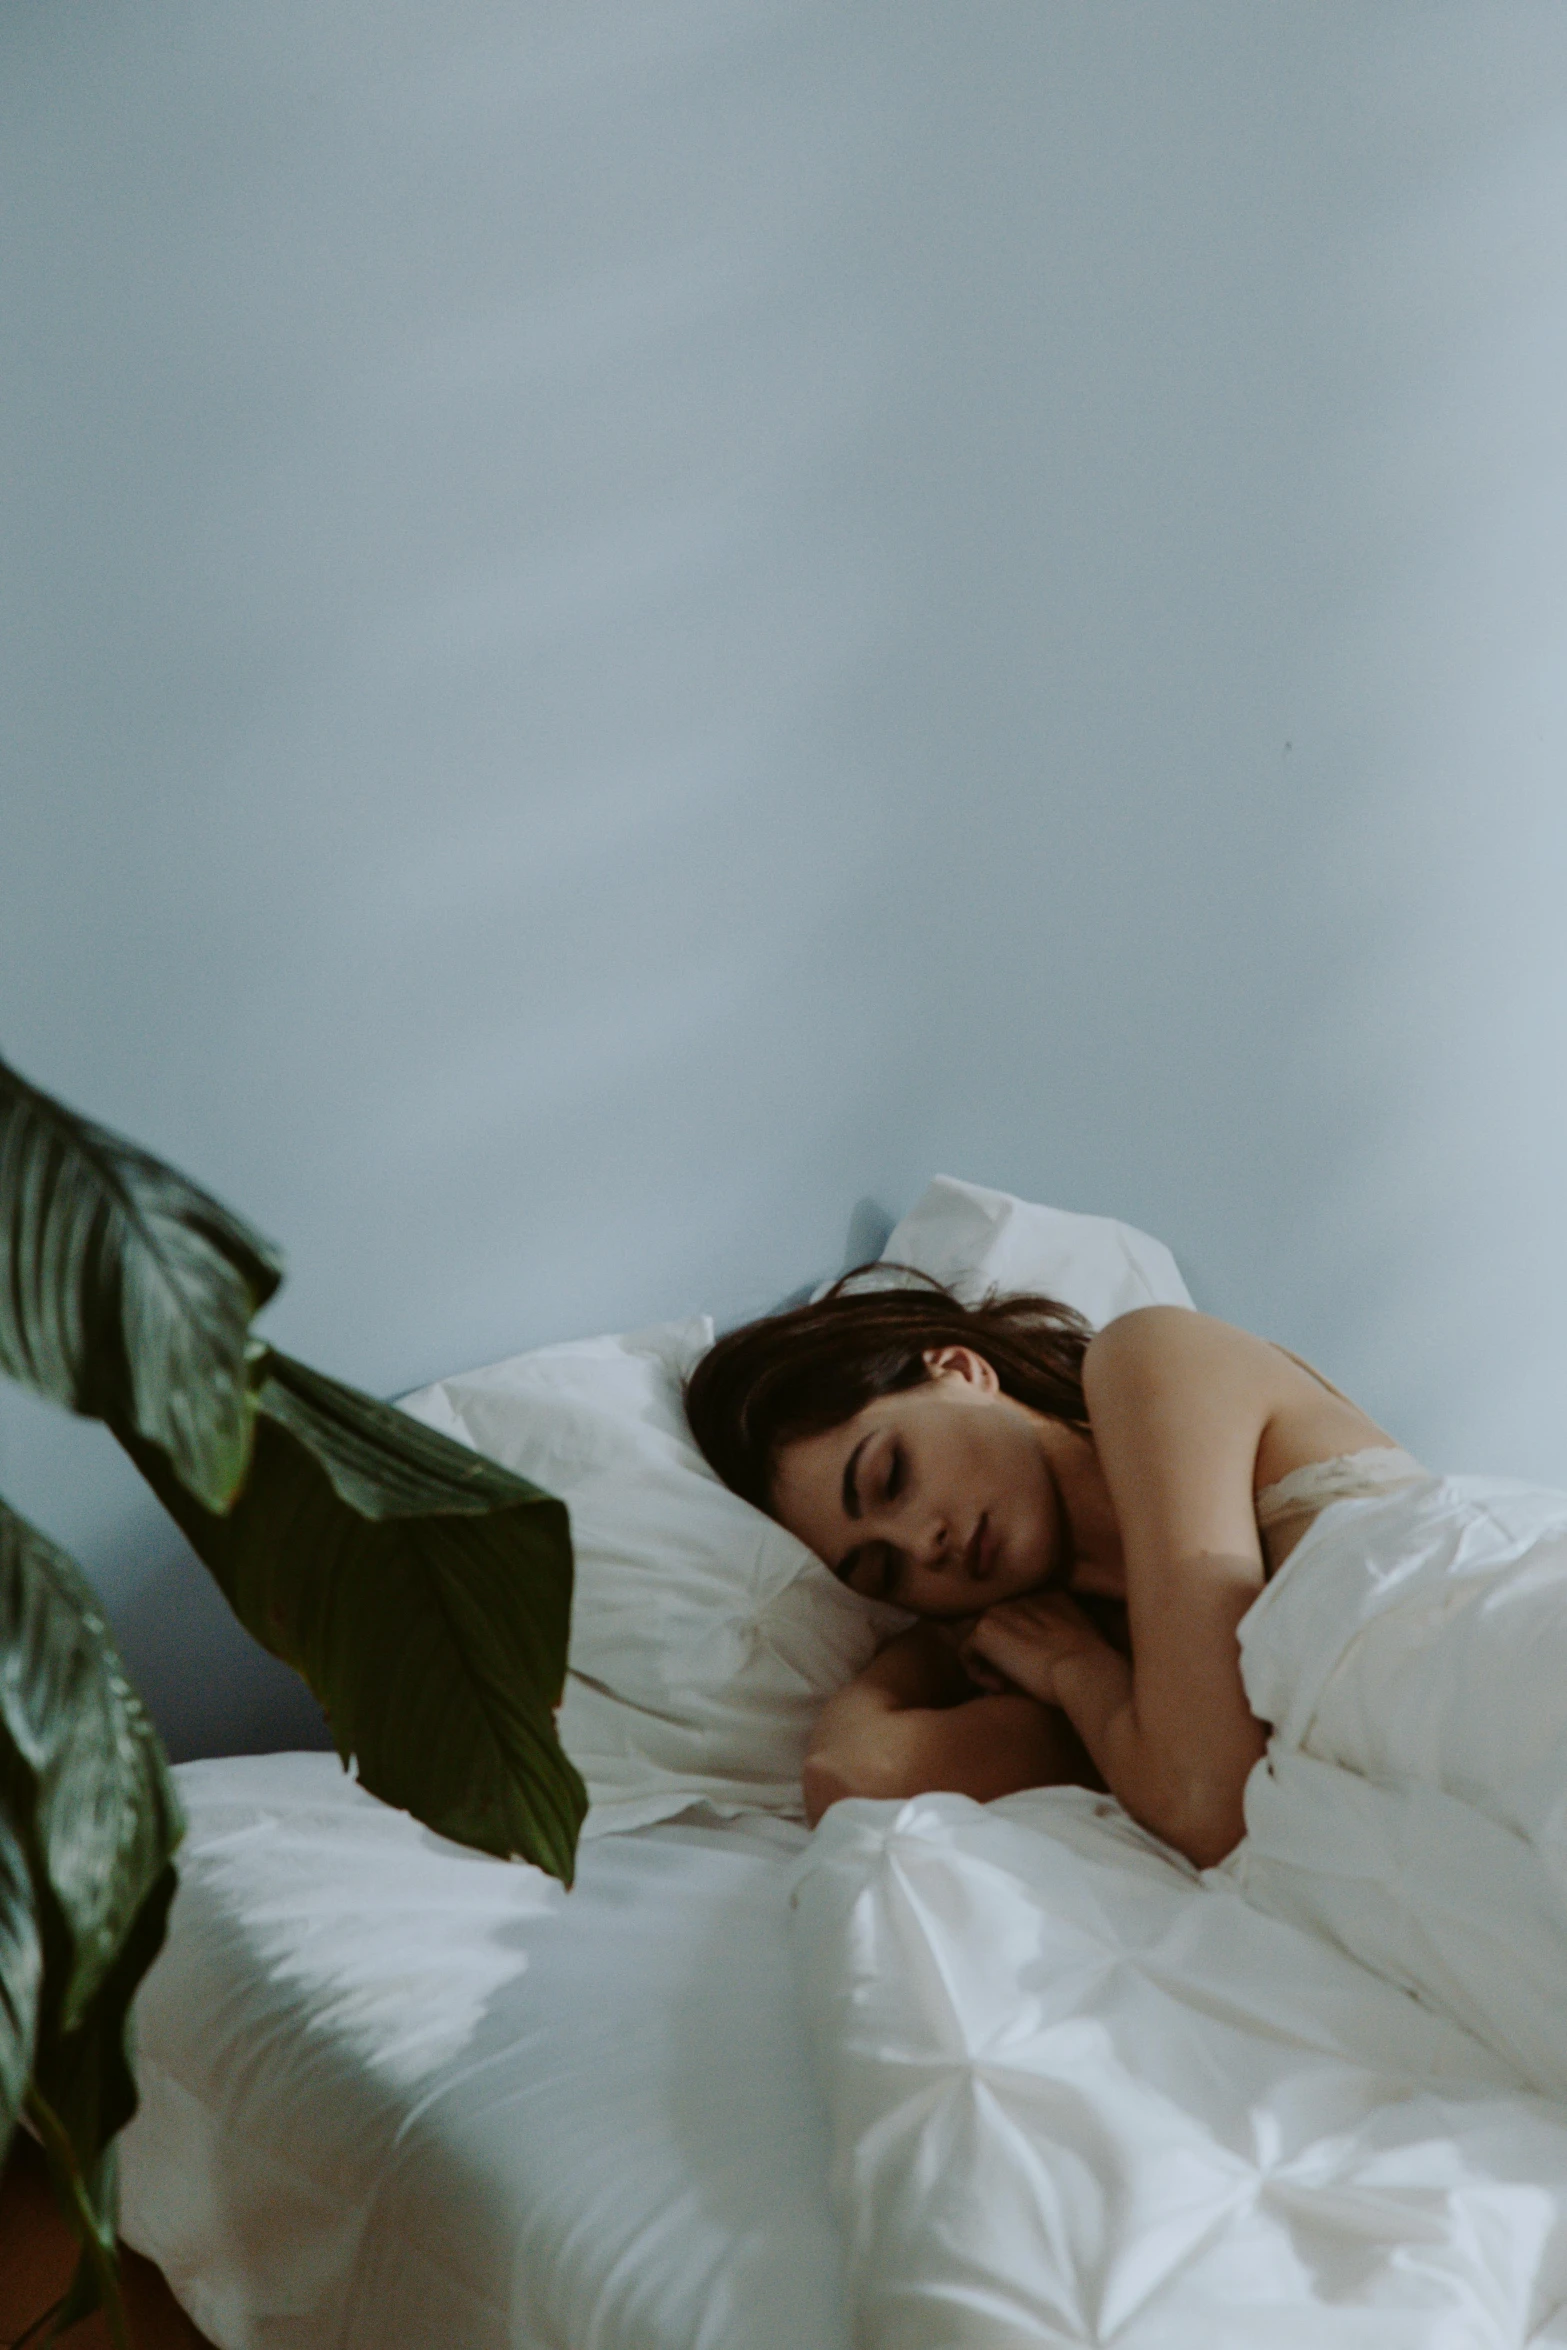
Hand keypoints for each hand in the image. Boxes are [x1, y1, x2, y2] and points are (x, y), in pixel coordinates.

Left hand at [960, 1592, 1108, 1706]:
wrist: (1086, 1671)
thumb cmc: (1090, 1663)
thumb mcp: (1078, 1629)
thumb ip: (1056, 1624)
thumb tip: (1038, 1644)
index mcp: (1041, 1589)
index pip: (1010, 1612)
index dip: (1013, 1641)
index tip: (1028, 1664)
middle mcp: (1017, 1592)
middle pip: (990, 1623)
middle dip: (995, 1652)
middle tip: (1010, 1679)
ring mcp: (999, 1608)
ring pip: (974, 1636)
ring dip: (985, 1663)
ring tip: (1005, 1685)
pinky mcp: (985, 1629)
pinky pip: (965, 1651)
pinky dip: (978, 1673)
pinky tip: (1000, 1687)